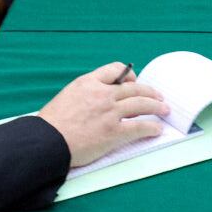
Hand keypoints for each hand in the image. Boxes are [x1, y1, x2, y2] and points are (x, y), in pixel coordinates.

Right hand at [35, 62, 173, 167]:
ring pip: (141, 104)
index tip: (134, 81)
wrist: (47, 141)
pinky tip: (157, 130)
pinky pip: (140, 127)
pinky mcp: (114, 132)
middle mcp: (102, 94)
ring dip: (157, 106)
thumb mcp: (67, 96)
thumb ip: (84, 93)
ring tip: (164, 110)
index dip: (129, 75)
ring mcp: (110, 113)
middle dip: (150, 92)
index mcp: (89, 82)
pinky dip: (151, 128)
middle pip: (134, 88)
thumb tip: (95, 97)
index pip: (116, 70)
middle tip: (158, 96)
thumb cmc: (51, 124)